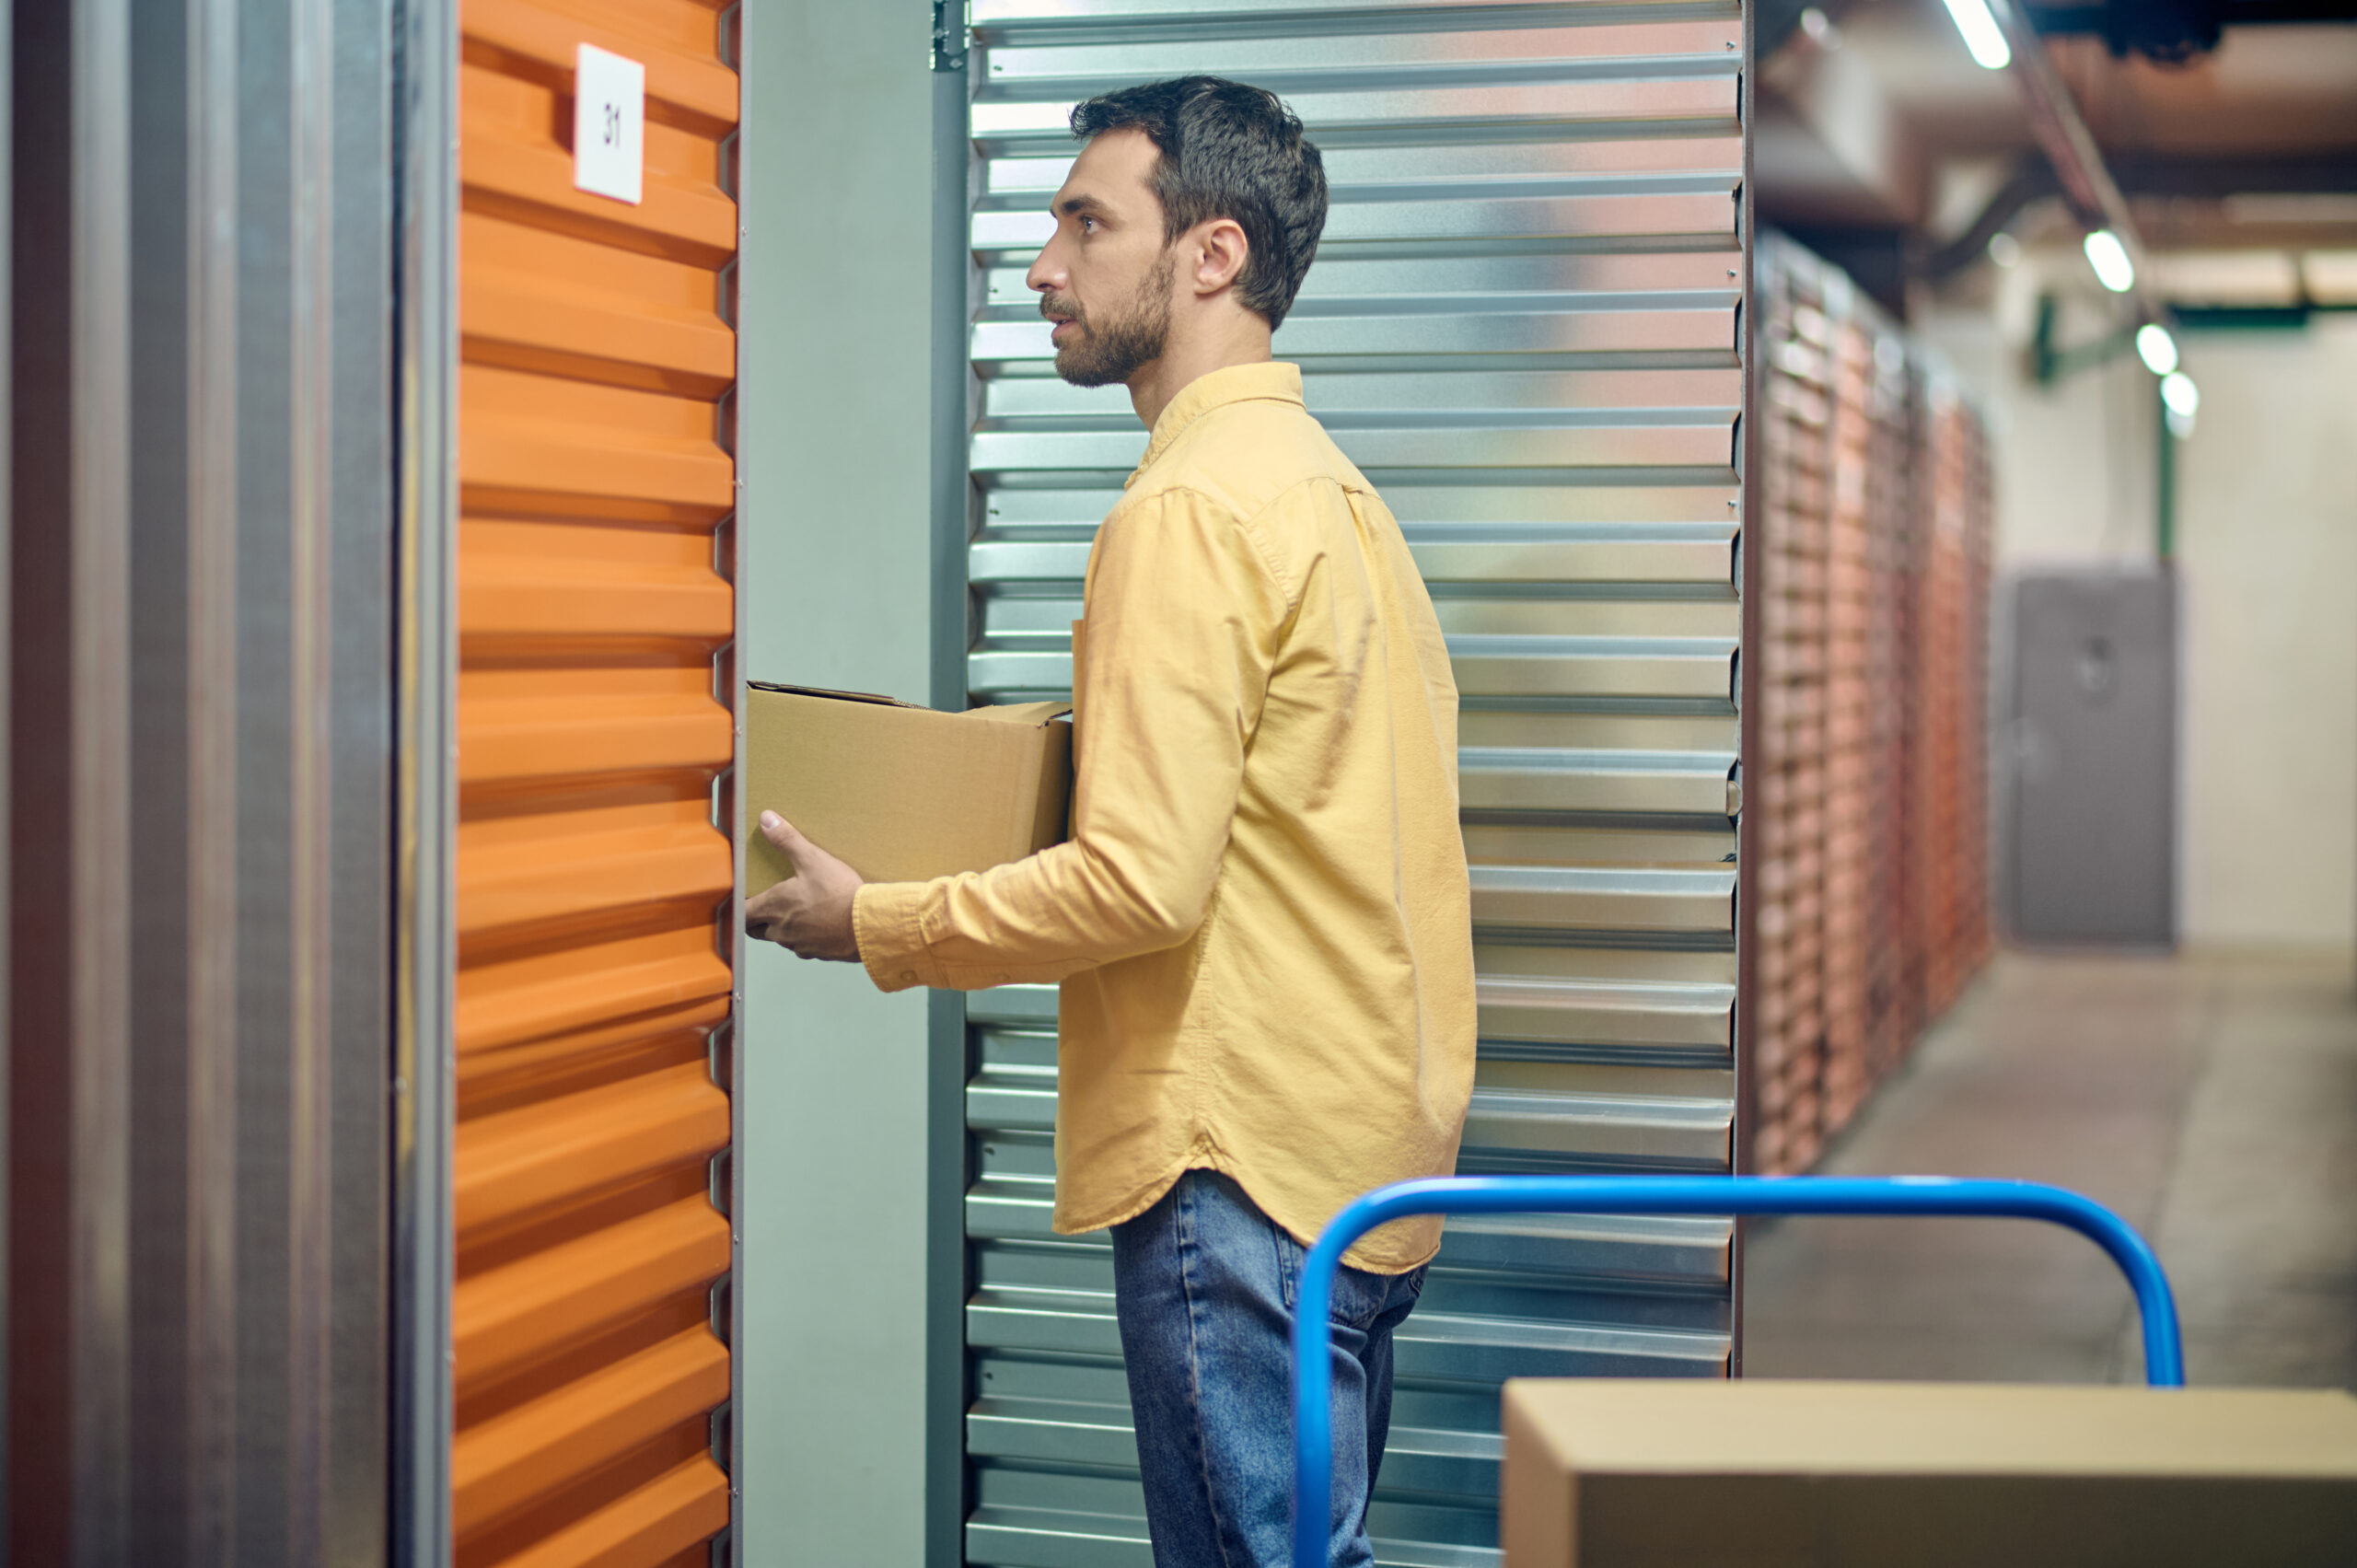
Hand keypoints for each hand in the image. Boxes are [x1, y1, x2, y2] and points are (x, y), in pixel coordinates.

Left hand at [745, 812, 863, 961]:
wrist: (866, 925)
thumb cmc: (838, 894)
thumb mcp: (812, 859)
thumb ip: (787, 840)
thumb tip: (766, 820)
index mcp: (773, 906)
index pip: (743, 913)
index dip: (742, 906)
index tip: (745, 900)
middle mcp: (780, 930)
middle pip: (757, 930)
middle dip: (758, 920)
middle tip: (767, 906)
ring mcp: (799, 944)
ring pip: (781, 939)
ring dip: (783, 928)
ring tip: (797, 912)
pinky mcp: (818, 953)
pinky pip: (804, 947)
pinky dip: (806, 937)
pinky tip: (821, 925)